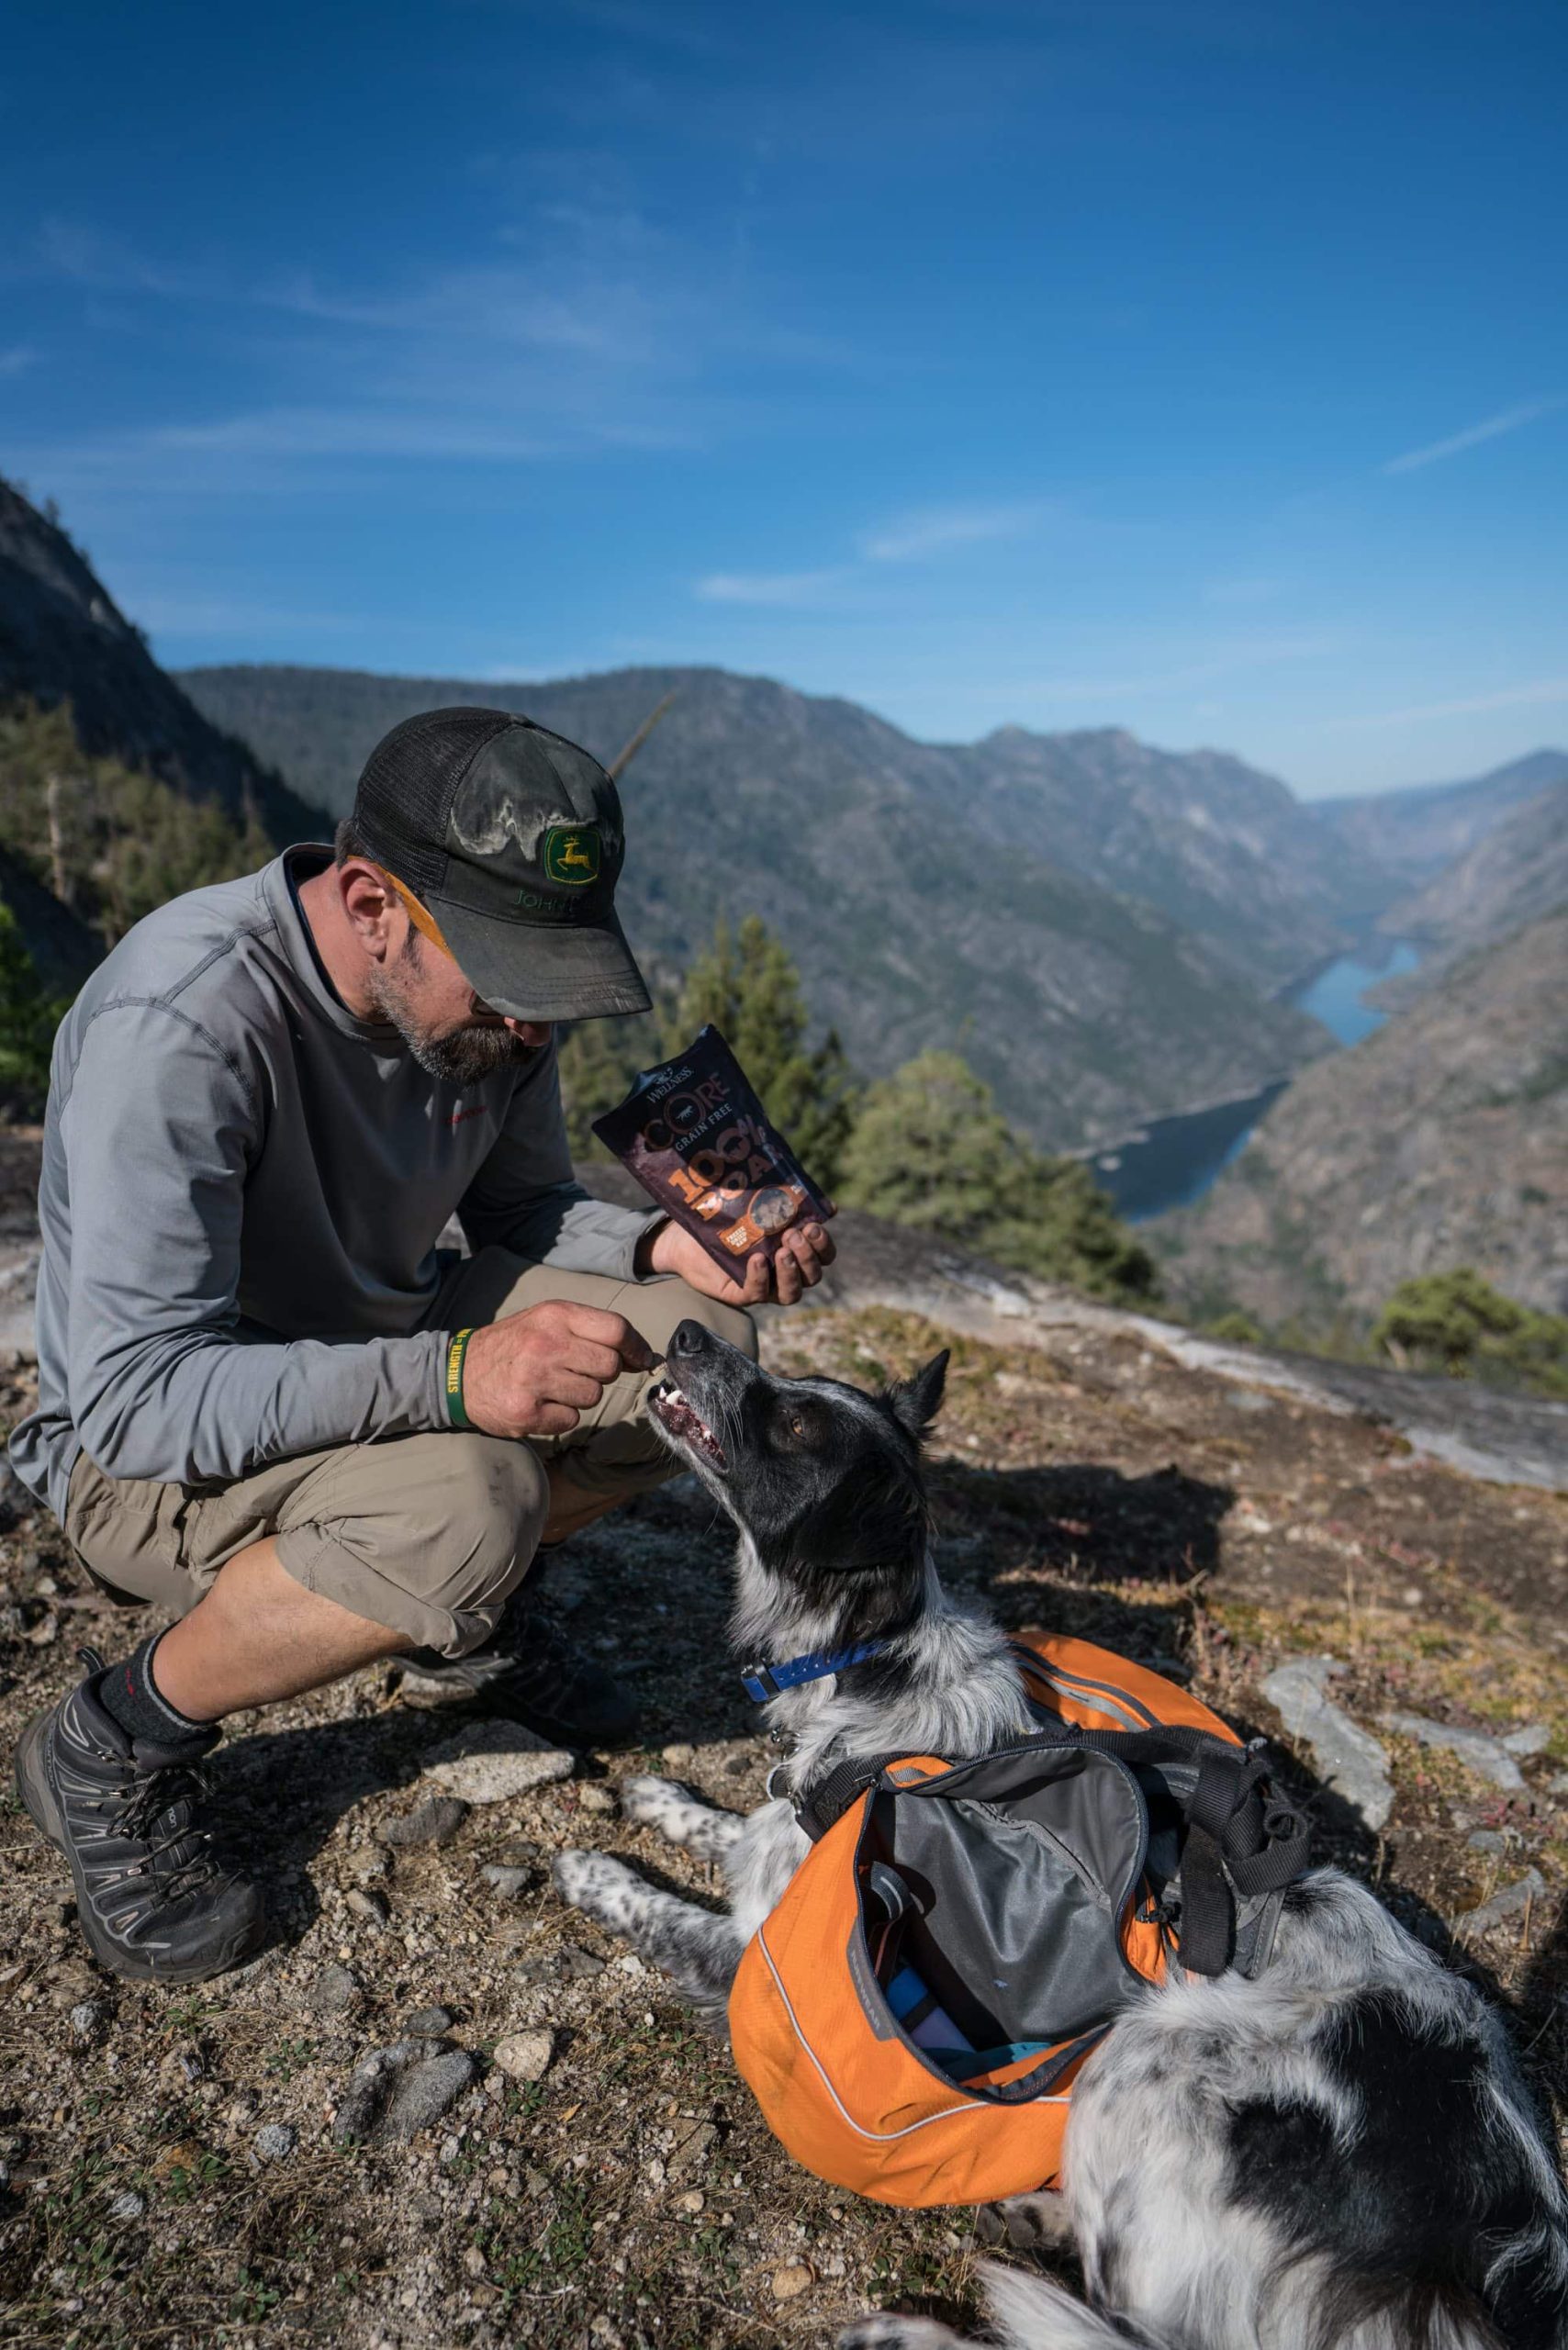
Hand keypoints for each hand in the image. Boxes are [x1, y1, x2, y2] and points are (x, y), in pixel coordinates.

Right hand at [460, 1301, 653, 1438]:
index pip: (616, 1329)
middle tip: (575, 1371)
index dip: (636, 1346)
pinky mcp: (526, 1412)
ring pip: (593, 1396)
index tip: (641, 1358)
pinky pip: (572, 1419)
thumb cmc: (512, 1346)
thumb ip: (590, 1331)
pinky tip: (539, 1404)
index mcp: (554, 1316)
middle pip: (610, 1366)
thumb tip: (644, 1356)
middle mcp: (545, 1344)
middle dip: (601, 1373)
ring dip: (580, 1396)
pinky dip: (561, 1415)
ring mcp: (535, 1379)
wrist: (457, 1374)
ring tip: (551, 1386)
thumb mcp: (545, 1322)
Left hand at [639, 1215, 836, 1307]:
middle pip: (812, 1275)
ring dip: (792, 1272)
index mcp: (795, 1250)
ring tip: (782, 1251)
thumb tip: (829, 1205)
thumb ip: (789, 1201)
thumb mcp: (759, 1205)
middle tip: (793, 1234)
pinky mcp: (742, 1294)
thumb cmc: (729, 1217)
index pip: (824, 1256)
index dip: (824, 1245)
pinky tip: (758, 1260)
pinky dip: (761, 1277)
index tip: (814, 1225)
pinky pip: (758, 1293)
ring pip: (792, 1293)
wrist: (687, 1235)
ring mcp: (766, 1286)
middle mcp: (785, 1272)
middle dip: (808, 1255)